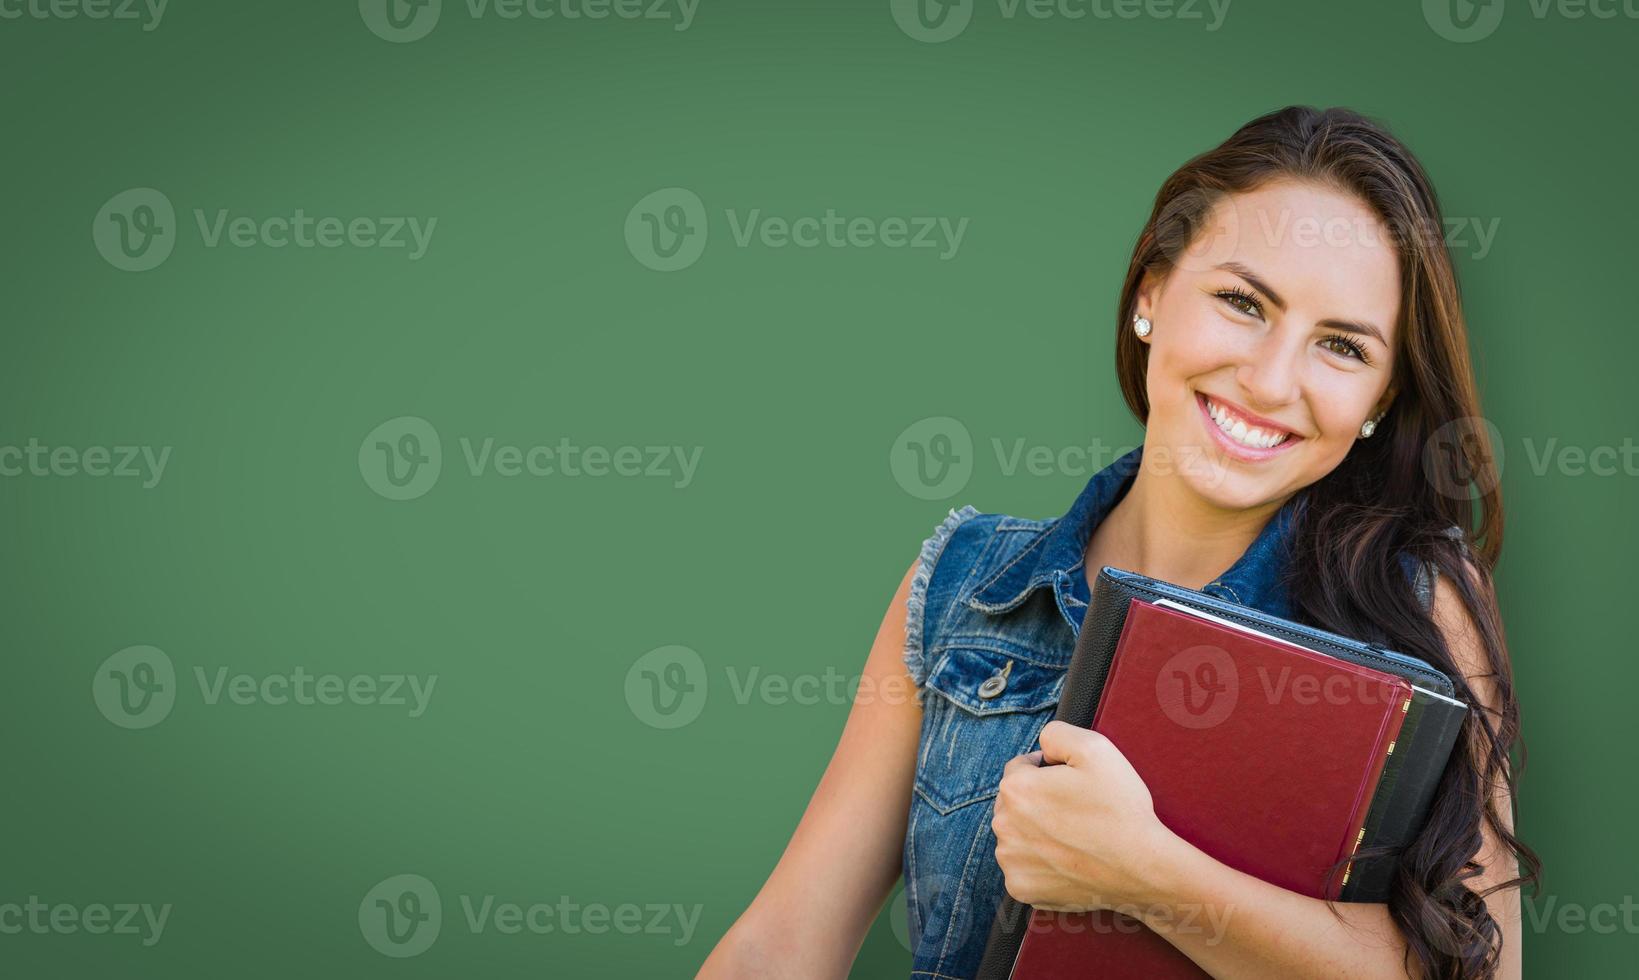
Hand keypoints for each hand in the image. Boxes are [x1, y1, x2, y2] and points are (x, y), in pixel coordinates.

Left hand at [991, 720, 1182, 913]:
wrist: (1143, 868)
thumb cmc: (1120, 809)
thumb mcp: (1095, 748)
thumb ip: (1056, 734)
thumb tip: (1041, 748)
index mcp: (1016, 789)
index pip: (1019, 768)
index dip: (1047, 771)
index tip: (1072, 784)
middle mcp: (1003, 825)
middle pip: (1014, 803)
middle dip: (1038, 802)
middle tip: (1075, 812)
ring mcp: (1011, 861)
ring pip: (1017, 835)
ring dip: (1035, 833)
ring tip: (1073, 837)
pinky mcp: (1021, 888)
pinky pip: (1023, 867)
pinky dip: (1039, 864)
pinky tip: (1067, 859)